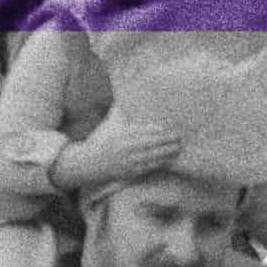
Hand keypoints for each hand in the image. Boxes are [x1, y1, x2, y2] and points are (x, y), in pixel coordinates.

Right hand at [51, 116, 180, 190]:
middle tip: (180, 137)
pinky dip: (159, 163)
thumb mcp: (108, 124)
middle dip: (167, 141)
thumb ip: (118, 112)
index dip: (159, 130)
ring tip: (178, 148)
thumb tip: (124, 95)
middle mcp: (125, 148)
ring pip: (152, 156)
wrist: (87, 163)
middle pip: (151, 143)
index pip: (144, 131)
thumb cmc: (100, 141)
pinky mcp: (128, 171)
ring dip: (167, 152)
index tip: (170, 127)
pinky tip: (167, 159)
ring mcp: (127, 161)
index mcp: (121, 134)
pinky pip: (147, 167)